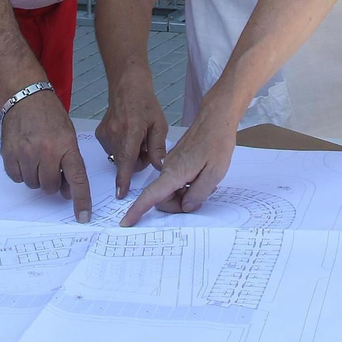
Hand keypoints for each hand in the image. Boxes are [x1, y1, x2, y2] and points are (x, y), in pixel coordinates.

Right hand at [1, 89, 91, 221]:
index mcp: (66, 146)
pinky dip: (22, 172)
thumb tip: (66, 191)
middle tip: (52, 167)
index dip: (81, 200)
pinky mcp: (9, 154)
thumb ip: (69, 162)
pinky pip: (17, 177)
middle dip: (53, 182)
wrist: (25, 96)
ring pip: (33, 184)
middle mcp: (46, 151)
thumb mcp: (68, 135)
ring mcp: (25, 153)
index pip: (77, 179)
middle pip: (51, 187)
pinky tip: (25, 156)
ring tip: (37, 156)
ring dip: (37, 177)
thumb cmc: (50, 115)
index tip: (83, 217)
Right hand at [96, 70, 167, 198]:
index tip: (120, 193)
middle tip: (146, 145)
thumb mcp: (159, 125)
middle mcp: (115, 134)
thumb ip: (158, 148)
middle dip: (137, 160)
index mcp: (132, 131)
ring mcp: (105, 135)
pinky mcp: (100, 135)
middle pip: (125, 162)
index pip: (127, 160)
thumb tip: (159, 168)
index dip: (124, 179)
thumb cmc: (146, 104)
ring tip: (136, 136)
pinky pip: (112, 151)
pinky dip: (121, 147)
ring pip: (119, 158)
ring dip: (129, 153)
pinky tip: (126, 133)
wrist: (127, 88)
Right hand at [120, 103, 235, 225]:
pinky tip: (202, 177)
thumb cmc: (217, 143)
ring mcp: (171, 164)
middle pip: (163, 198)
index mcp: (174, 173)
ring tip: (206, 184)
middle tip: (201, 198)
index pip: (151, 195)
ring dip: (184, 194)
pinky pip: (175, 181)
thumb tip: (185, 206)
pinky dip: (186, 185)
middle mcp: (168, 169)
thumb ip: (198, 194)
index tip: (125, 222)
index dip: (137, 211)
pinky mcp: (176, 161)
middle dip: (178, 205)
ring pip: (170, 190)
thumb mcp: (214, 174)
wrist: (216, 119)